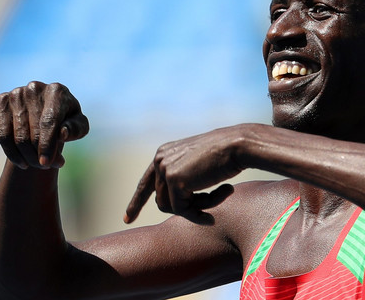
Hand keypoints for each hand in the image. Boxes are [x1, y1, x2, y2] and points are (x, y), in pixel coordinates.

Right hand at [0, 81, 88, 169]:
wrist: (46, 114)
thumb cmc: (67, 122)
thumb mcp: (78, 127)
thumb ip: (75, 129)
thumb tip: (62, 133)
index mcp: (57, 90)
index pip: (49, 121)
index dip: (47, 145)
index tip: (46, 163)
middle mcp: (35, 88)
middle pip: (32, 131)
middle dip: (38, 154)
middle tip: (45, 166)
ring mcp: (16, 93)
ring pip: (16, 134)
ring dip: (26, 155)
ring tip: (36, 165)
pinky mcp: (1, 100)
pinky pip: (2, 133)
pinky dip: (10, 152)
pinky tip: (21, 162)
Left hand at [124, 127, 244, 224]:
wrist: (236, 145)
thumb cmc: (225, 155)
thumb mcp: (198, 164)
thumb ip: (183, 179)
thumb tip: (171, 205)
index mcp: (163, 154)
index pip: (146, 182)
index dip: (137, 202)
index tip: (127, 219)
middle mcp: (159, 160)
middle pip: (162, 200)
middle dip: (186, 206)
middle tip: (214, 200)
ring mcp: (165, 170)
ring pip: (171, 207)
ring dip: (195, 209)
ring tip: (219, 195)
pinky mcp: (175, 181)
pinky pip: (182, 210)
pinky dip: (199, 214)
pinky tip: (218, 202)